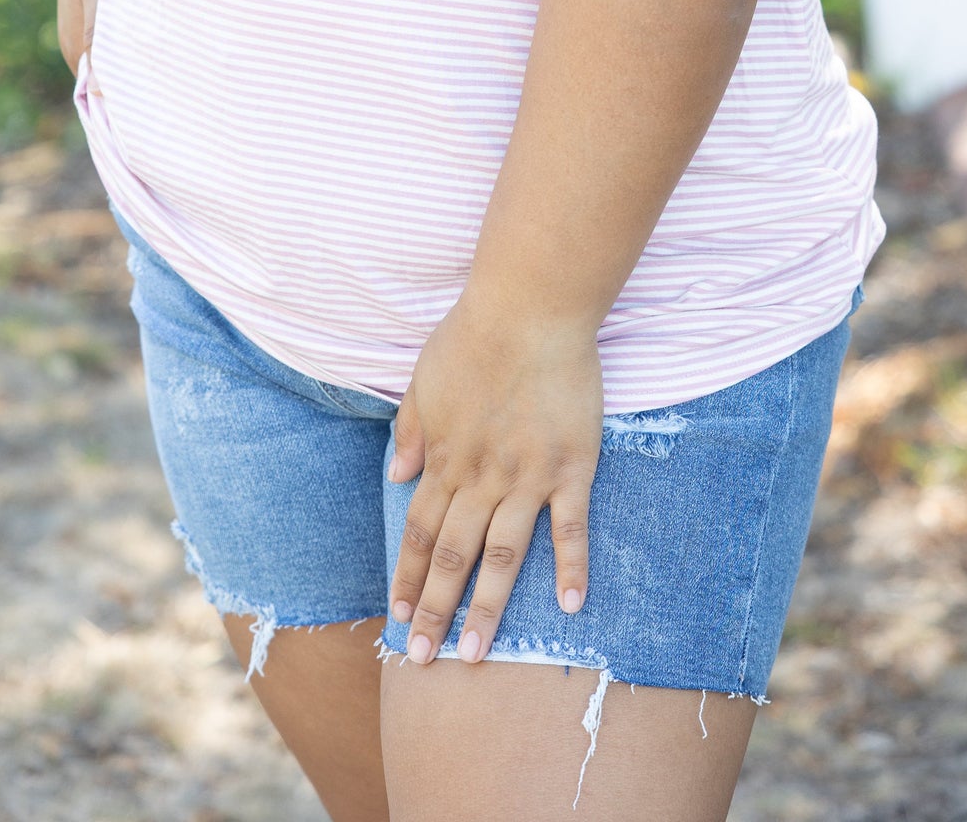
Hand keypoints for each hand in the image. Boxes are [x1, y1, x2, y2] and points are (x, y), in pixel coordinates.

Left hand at [387, 292, 601, 664]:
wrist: (530, 306)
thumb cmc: (474, 335)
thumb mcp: (423, 379)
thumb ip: (412, 429)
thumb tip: (397, 473)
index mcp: (445, 456)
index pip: (418, 530)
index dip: (406, 576)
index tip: (395, 617)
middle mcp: (482, 477)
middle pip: (453, 556)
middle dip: (434, 610)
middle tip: (423, 659)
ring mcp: (528, 476)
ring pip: (502, 556)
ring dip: (487, 608)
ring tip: (474, 653)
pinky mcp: (571, 467)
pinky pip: (570, 527)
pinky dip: (571, 567)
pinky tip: (571, 605)